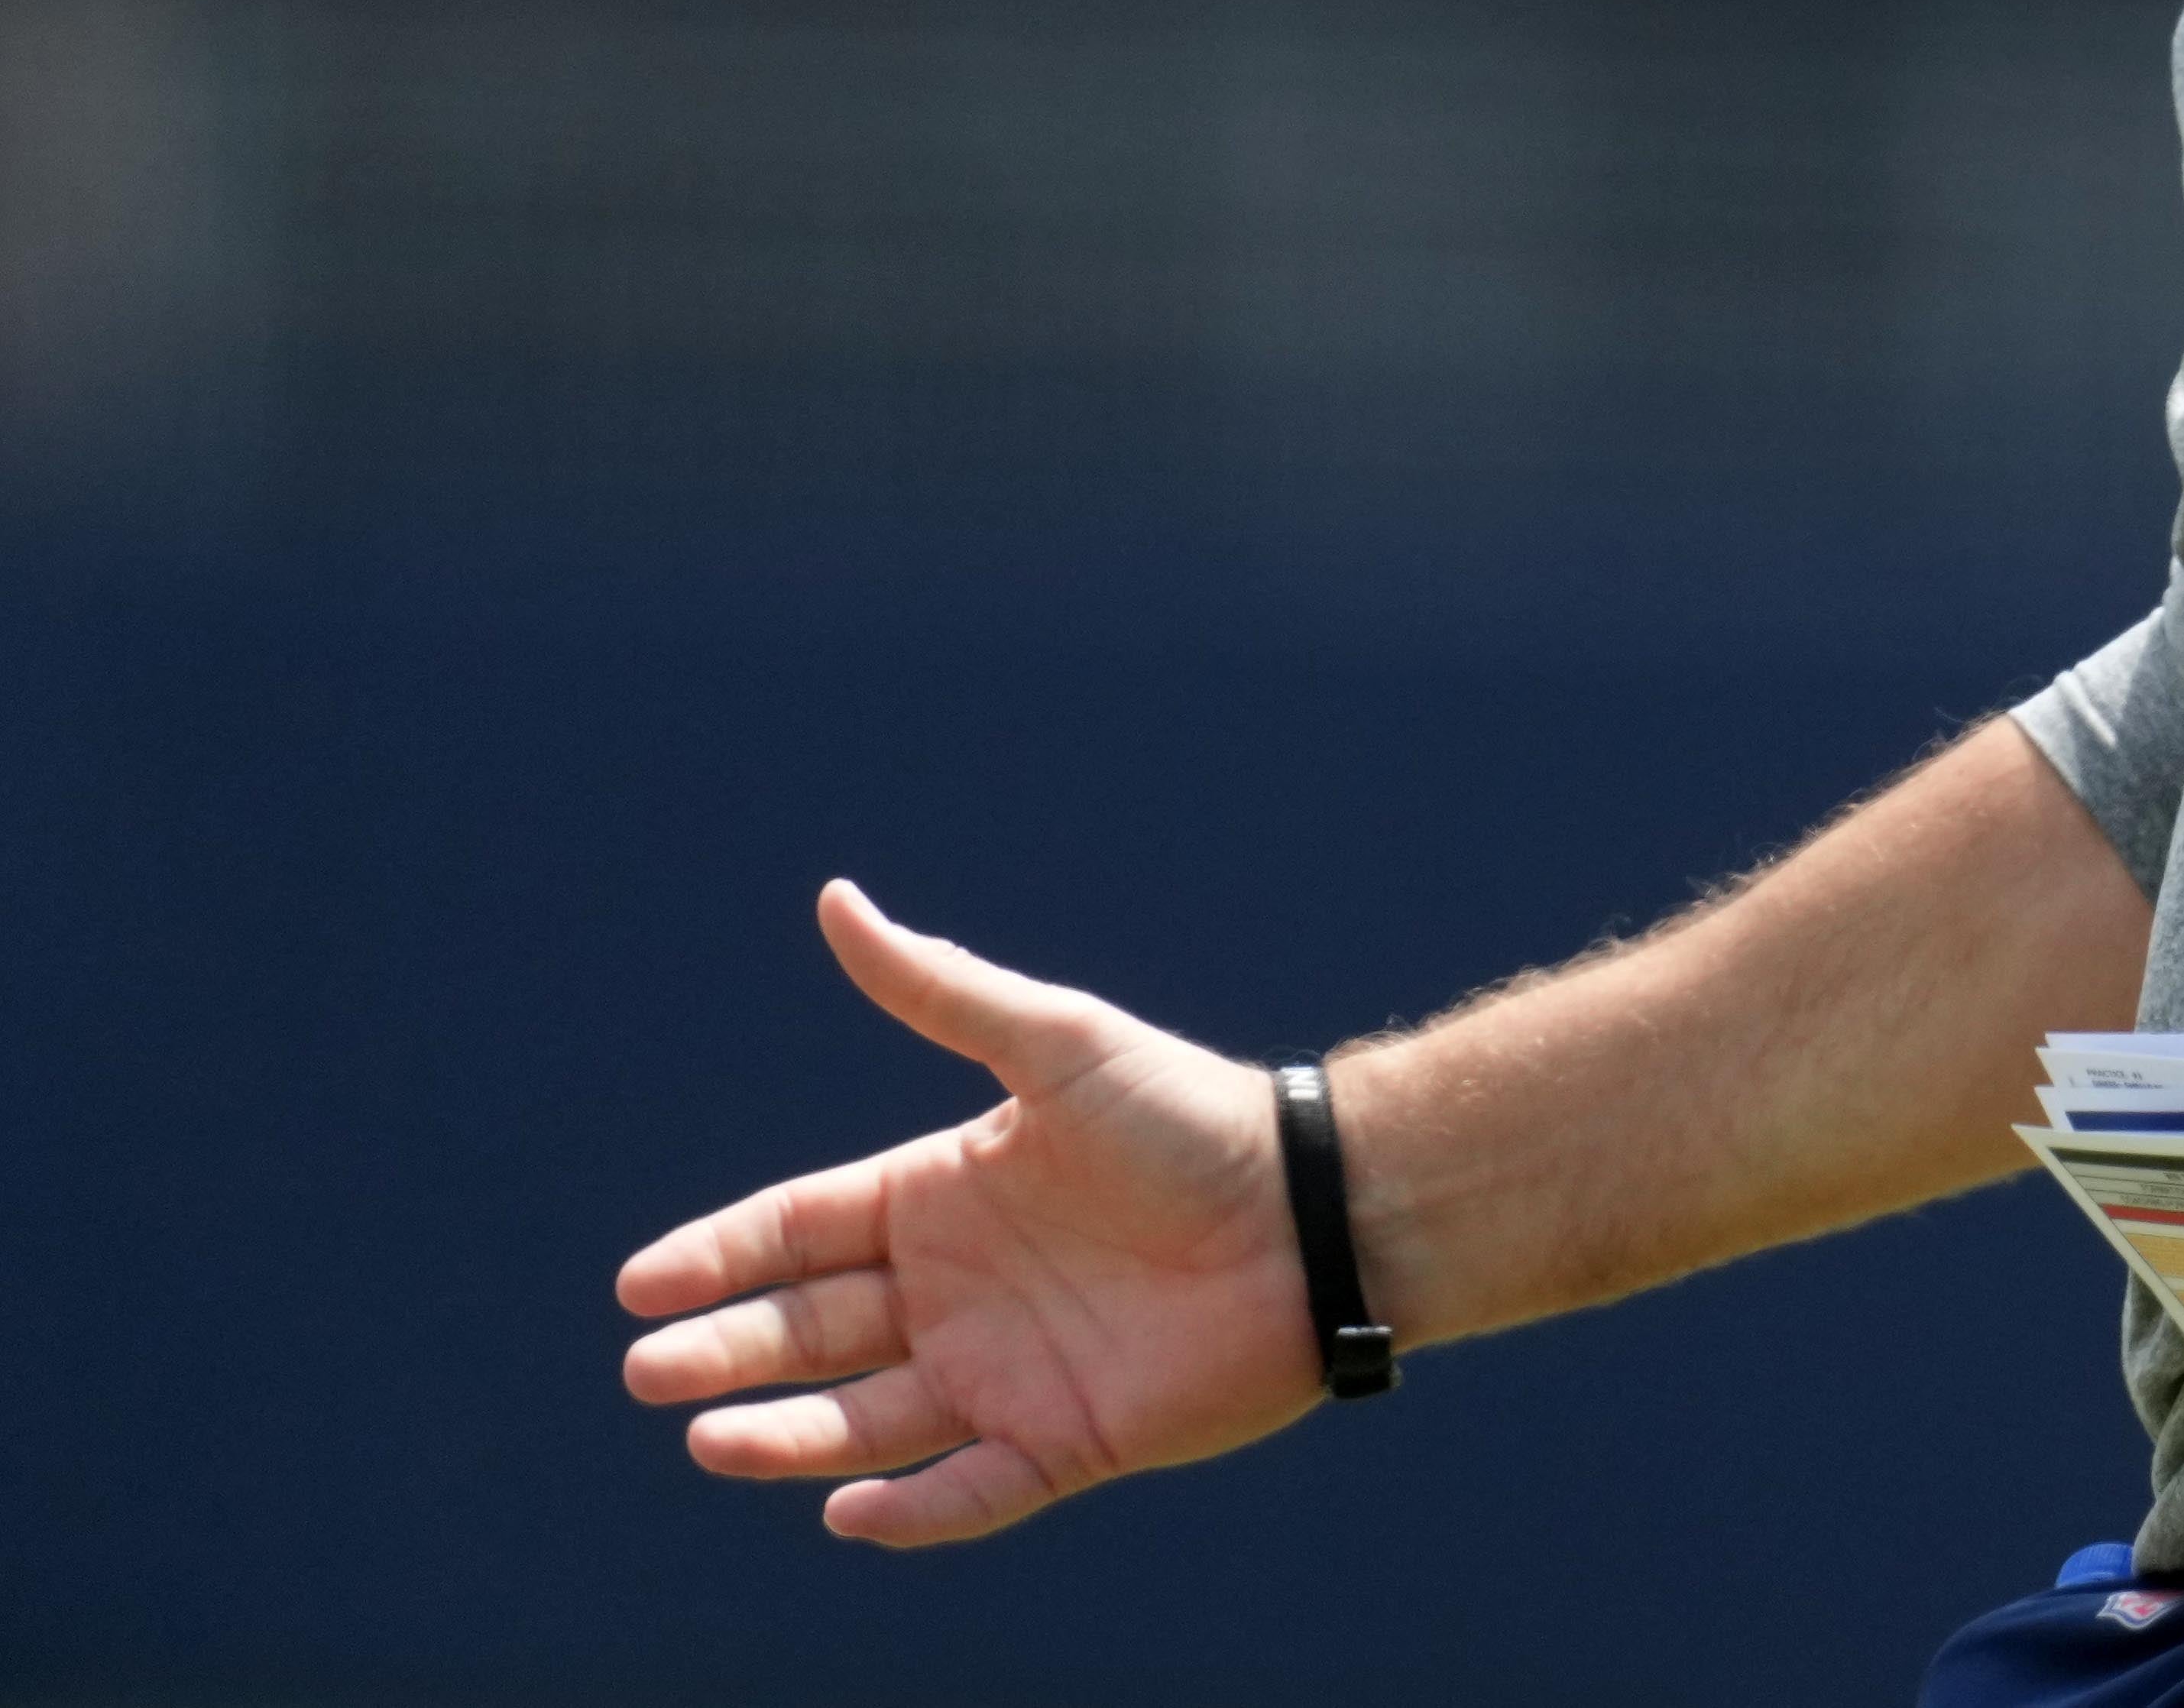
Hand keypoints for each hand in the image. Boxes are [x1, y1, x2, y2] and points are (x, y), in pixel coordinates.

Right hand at [615, 879, 1320, 1544]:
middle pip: (811, 1329)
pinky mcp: (1067, 1439)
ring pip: (867, 1420)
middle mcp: (958, 1288)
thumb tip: (837, 899)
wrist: (1316, 1207)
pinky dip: (909, 1512)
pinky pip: (971, 1493)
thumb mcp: (1056, 1042)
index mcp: (943, 1194)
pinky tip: (848, 1511)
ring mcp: (1007, 1369)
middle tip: (651, 1370)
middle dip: (728, 1350)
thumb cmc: (1189, 1115)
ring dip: (787, 1436)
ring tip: (710, 1439)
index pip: (800, 1231)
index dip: (719, 1258)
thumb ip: (939, 987)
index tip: (640, 1286)